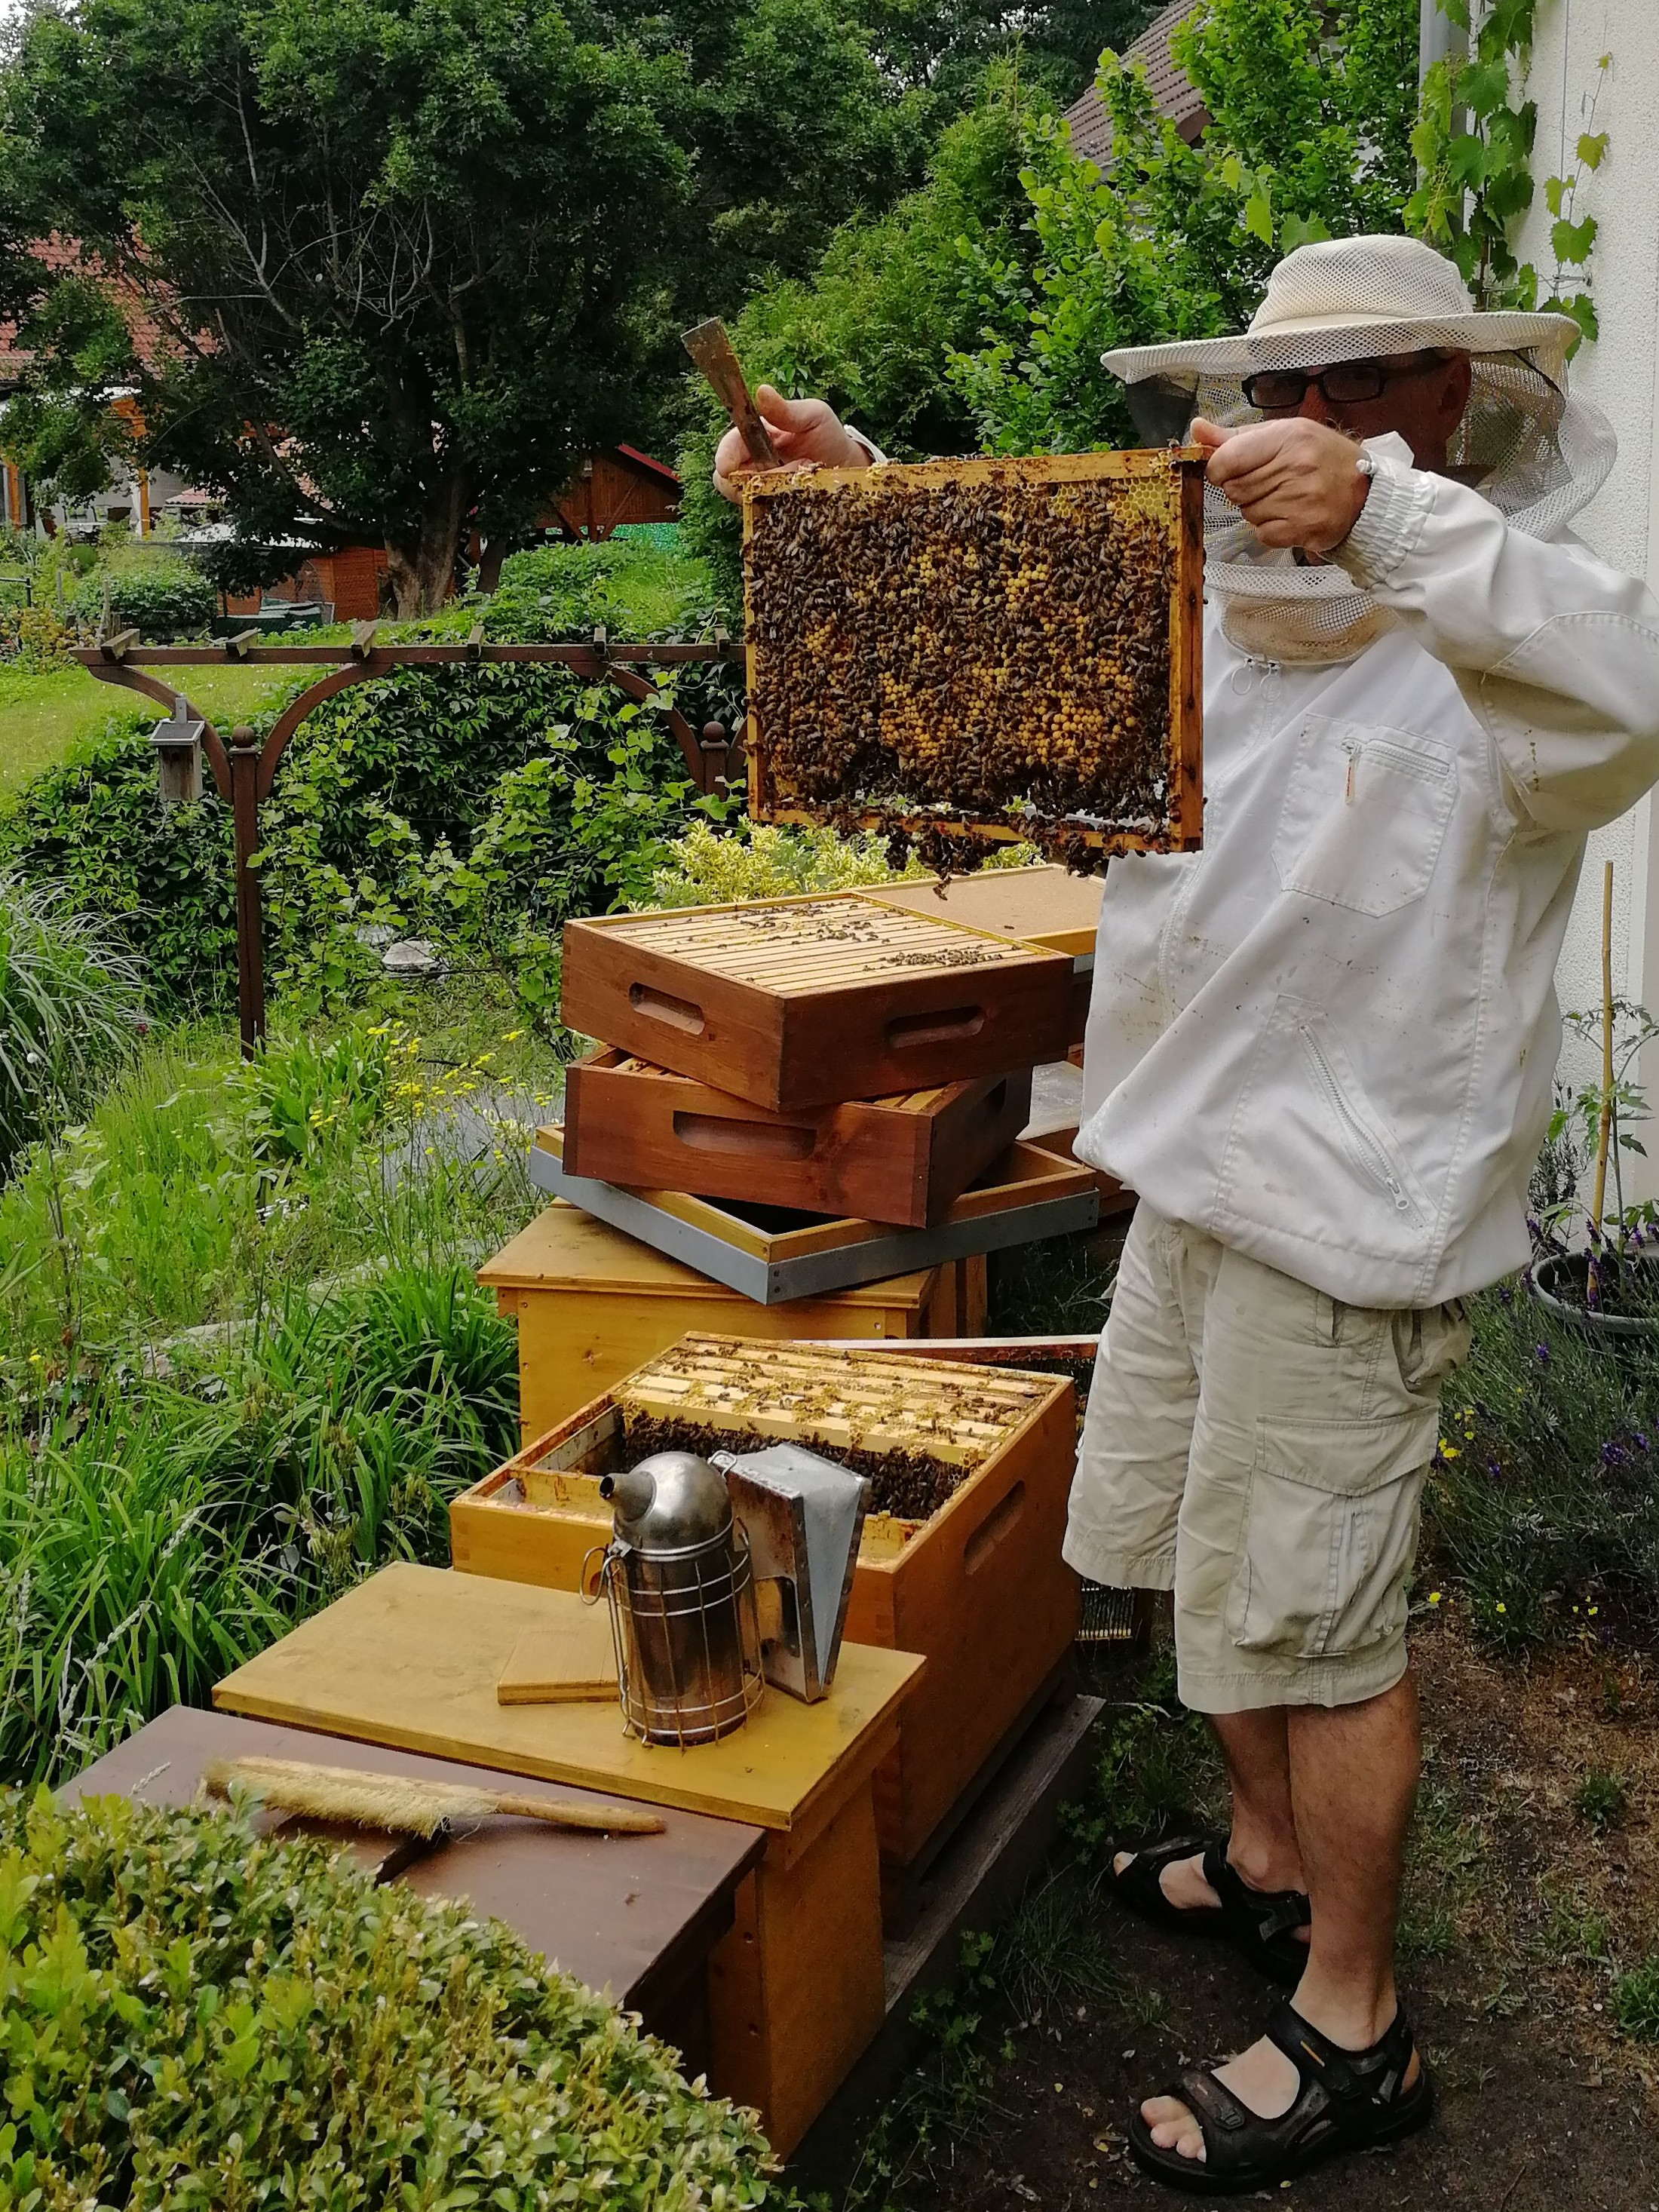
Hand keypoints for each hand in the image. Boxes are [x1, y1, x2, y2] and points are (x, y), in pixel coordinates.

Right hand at [712, 387, 865, 502]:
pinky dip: (777, 510)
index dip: (725, 456)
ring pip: (746, 499)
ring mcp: (761, 489)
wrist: (848, 467)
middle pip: (728, 479)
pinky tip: (800, 499)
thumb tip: (761, 391)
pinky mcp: (773, 509)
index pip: (730, 446)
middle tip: (790, 473)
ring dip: (772, 493)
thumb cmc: (828, 435)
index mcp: (756, 437)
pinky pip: (764, 515)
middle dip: (752, 480)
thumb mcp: (813, 415)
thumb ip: (786, 409)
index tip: (728, 468)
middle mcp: (752, 464)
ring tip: (802, 479)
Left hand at [1192, 415, 1370, 553]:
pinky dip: (1268, 528)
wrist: (1364, 493)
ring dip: (1255, 508)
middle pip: (1233, 489)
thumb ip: (1236, 436)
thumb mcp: (1284, 434)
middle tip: (1267, 482)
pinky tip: (1288, 514)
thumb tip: (1197, 429)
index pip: (1227, 459)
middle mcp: (1296, 467)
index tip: (1229, 469)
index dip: (1219, 468)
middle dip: (1241, 488)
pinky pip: (1261, 533)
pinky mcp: (1302, 529)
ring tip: (1283, 496)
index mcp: (1289, 437)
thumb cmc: (1321, 458)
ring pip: (1246, 512)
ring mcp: (1300, 500)